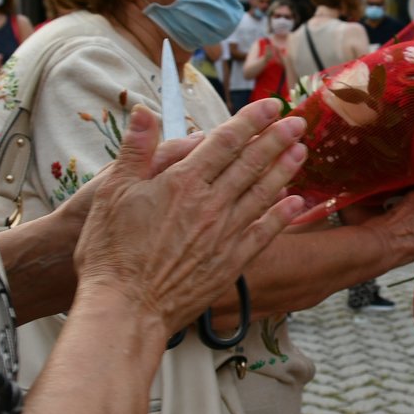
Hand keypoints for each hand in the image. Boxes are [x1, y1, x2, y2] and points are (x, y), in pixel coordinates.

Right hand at [70, 99, 307, 335]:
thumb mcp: (111, 192)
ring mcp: (224, 234)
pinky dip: (281, 216)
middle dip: (277, 139)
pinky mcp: (230, 263)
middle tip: (298, 122)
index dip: (251, 120)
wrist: (126, 308)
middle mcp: (210, 204)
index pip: (225, 141)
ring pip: (263, 194)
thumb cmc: (111, 251)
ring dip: (284, 170)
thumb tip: (143, 110)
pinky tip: (296, 204)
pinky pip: (263, 233)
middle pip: (251, 163)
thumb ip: (135, 149)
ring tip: (302, 152)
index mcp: (183, 182)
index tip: (272, 105)